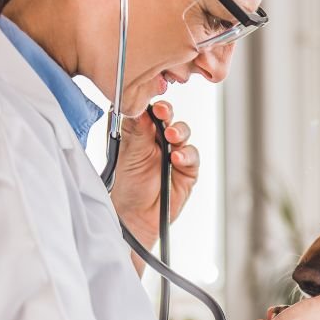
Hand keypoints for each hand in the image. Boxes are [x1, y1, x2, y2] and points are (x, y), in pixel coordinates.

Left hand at [110, 101, 198, 241]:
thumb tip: (140, 107)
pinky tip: (177, 157)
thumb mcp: (128, 154)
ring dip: (179, 132)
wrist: (135, 217)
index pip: (148, 111)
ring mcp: (174, 154)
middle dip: (167, 113)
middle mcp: (158, 141)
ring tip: (170, 136)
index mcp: (140, 133)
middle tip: (162, 112)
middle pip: (168, 118)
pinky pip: (192, 156)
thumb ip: (137, 130)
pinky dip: (186, 154)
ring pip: (183, 133)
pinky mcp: (187, 169)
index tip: (149, 102)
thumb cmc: (127, 186)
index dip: (151, 104)